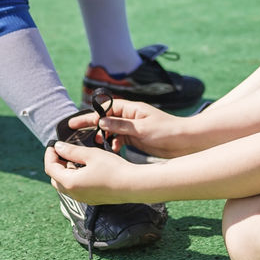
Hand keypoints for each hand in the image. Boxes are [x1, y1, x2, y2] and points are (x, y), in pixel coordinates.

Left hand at [44, 140, 138, 204]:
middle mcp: (74, 193)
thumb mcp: (91, 155)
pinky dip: (74, 178)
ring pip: (65, 185)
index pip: (50, 168)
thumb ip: (72, 151)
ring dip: (65, 171)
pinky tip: (84, 168)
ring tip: (74, 157)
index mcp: (70, 182)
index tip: (52, 145)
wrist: (132, 185)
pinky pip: (76, 189)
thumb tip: (58, 147)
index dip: (49, 155)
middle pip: (55, 178)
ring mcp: (83, 198)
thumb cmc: (113, 168)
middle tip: (62, 151)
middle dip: (55, 164)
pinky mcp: (91, 199)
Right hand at [64, 98, 187, 158]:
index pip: (106, 109)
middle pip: (107, 119)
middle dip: (93, 127)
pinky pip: (120, 139)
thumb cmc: (166, 131)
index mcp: (132, 109)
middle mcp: (131, 117)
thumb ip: (120, 126)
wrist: (185, 141)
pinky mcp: (137, 138)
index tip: (75, 123)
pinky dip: (115, 144)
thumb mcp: (141, 129)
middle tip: (79, 135)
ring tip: (96, 144)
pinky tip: (113, 150)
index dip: (90, 116)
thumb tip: (101, 122)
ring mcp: (134, 127)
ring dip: (104, 137)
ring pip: (112, 131)